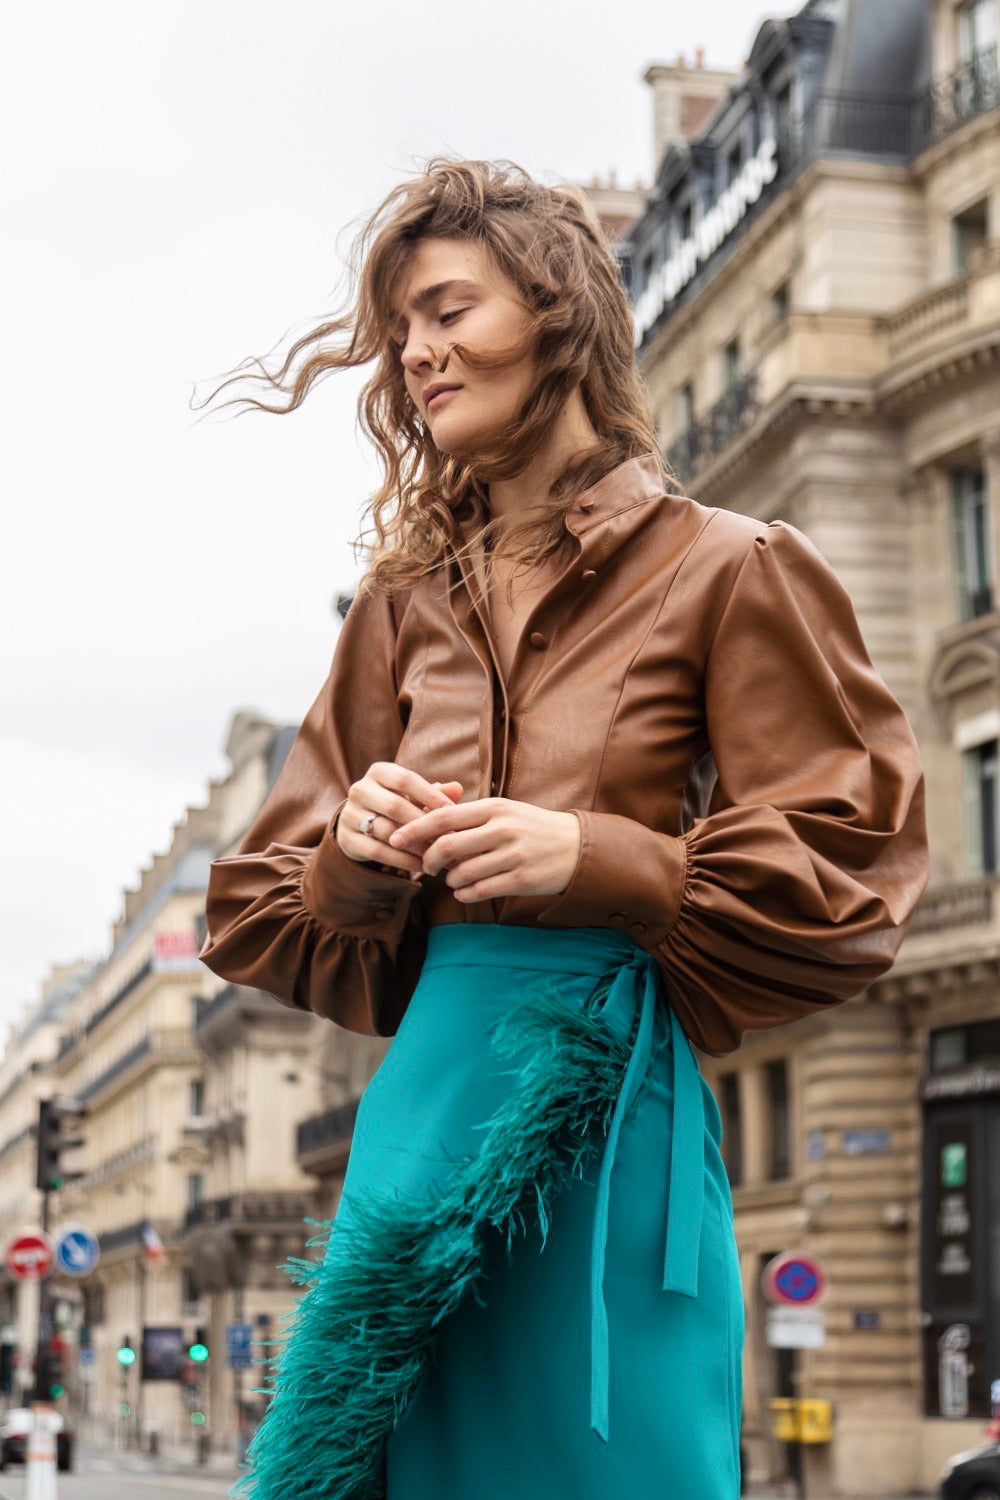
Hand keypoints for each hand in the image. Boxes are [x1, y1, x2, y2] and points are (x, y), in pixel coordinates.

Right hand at [336, 763, 462, 877]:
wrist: (361, 828)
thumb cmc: (397, 806)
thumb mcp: (414, 797)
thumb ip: (435, 793)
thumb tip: (458, 789)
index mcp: (378, 772)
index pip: (405, 779)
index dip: (431, 795)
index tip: (453, 813)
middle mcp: (360, 789)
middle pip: (395, 806)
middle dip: (424, 824)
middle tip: (448, 840)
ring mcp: (349, 814)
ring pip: (387, 831)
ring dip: (416, 845)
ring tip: (438, 856)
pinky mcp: (346, 839)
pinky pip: (377, 851)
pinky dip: (402, 860)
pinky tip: (422, 867)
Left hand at [388, 797, 580, 902]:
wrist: (576, 847)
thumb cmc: (532, 827)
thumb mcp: (504, 812)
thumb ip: (469, 816)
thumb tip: (427, 823)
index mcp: (494, 808)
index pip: (443, 816)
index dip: (414, 829)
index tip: (395, 838)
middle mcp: (502, 829)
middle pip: (447, 846)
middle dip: (428, 860)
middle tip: (424, 867)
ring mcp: (513, 855)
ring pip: (461, 872)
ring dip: (449, 879)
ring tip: (452, 879)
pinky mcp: (521, 879)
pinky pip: (479, 890)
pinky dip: (464, 893)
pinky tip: (464, 891)